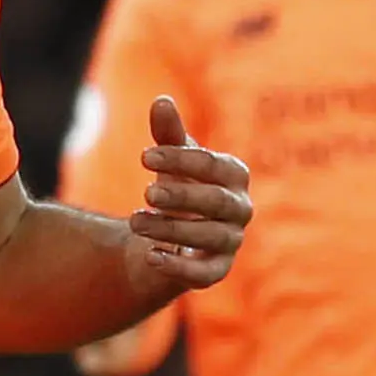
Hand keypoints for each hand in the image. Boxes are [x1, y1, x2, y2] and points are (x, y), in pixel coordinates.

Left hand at [129, 98, 251, 290]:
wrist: (170, 233)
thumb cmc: (178, 185)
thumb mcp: (171, 160)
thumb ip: (168, 133)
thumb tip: (161, 101)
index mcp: (234, 175)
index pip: (214, 165)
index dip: (181, 159)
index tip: (144, 157)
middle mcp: (240, 208)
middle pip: (217, 202)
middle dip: (182, 197)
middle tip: (146, 194)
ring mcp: (231, 241)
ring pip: (209, 236)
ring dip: (171, 229)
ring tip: (135, 222)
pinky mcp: (218, 270)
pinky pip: (206, 273)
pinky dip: (178, 266)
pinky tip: (150, 256)